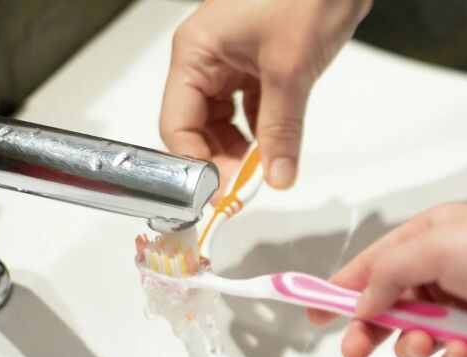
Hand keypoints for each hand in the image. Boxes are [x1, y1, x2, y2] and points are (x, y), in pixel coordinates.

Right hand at [161, 0, 371, 197]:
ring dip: (240, 149)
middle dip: (219, 160)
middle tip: (245, 189)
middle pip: (197, 126)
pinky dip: (260, 131)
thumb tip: (277, 176)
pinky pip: (249, 109)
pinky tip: (274, 149)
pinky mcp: (258, 65)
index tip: (220, 193)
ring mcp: (232, 62)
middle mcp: (206, 59)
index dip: (195, 164)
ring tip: (262, 171)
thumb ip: (281, 130)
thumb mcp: (289, 71)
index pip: (177, 125)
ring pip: (224, 121)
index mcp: (195, 53)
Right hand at [308, 203, 466, 356]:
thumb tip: (360, 301)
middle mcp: (446, 273)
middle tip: (354, 350)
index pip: (373, 264)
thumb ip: (388, 272)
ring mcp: (466, 310)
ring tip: (429, 342)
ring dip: (417, 345)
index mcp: (431, 239)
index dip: (340, 288)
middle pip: (388, 307)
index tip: (311, 309)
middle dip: (370, 329)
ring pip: (416, 339)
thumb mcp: (438, 247)